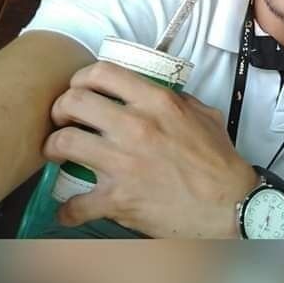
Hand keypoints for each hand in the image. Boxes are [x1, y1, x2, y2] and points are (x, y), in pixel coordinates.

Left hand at [43, 60, 258, 236]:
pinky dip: (68, 209)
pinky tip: (71, 208)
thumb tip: (158, 95)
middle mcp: (135, 126)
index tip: (80, 88)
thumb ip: (178, 100)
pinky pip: (74, 204)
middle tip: (65, 119)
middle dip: (61, 108)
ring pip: (63, 143)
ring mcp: (123, 163)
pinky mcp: (117, 199)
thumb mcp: (205, 115)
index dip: (82, 78)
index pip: (103, 73)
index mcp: (157, 102)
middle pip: (74, 102)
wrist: (229, 204)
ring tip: (59, 153)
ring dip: (54, 148)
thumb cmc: (219, 161)